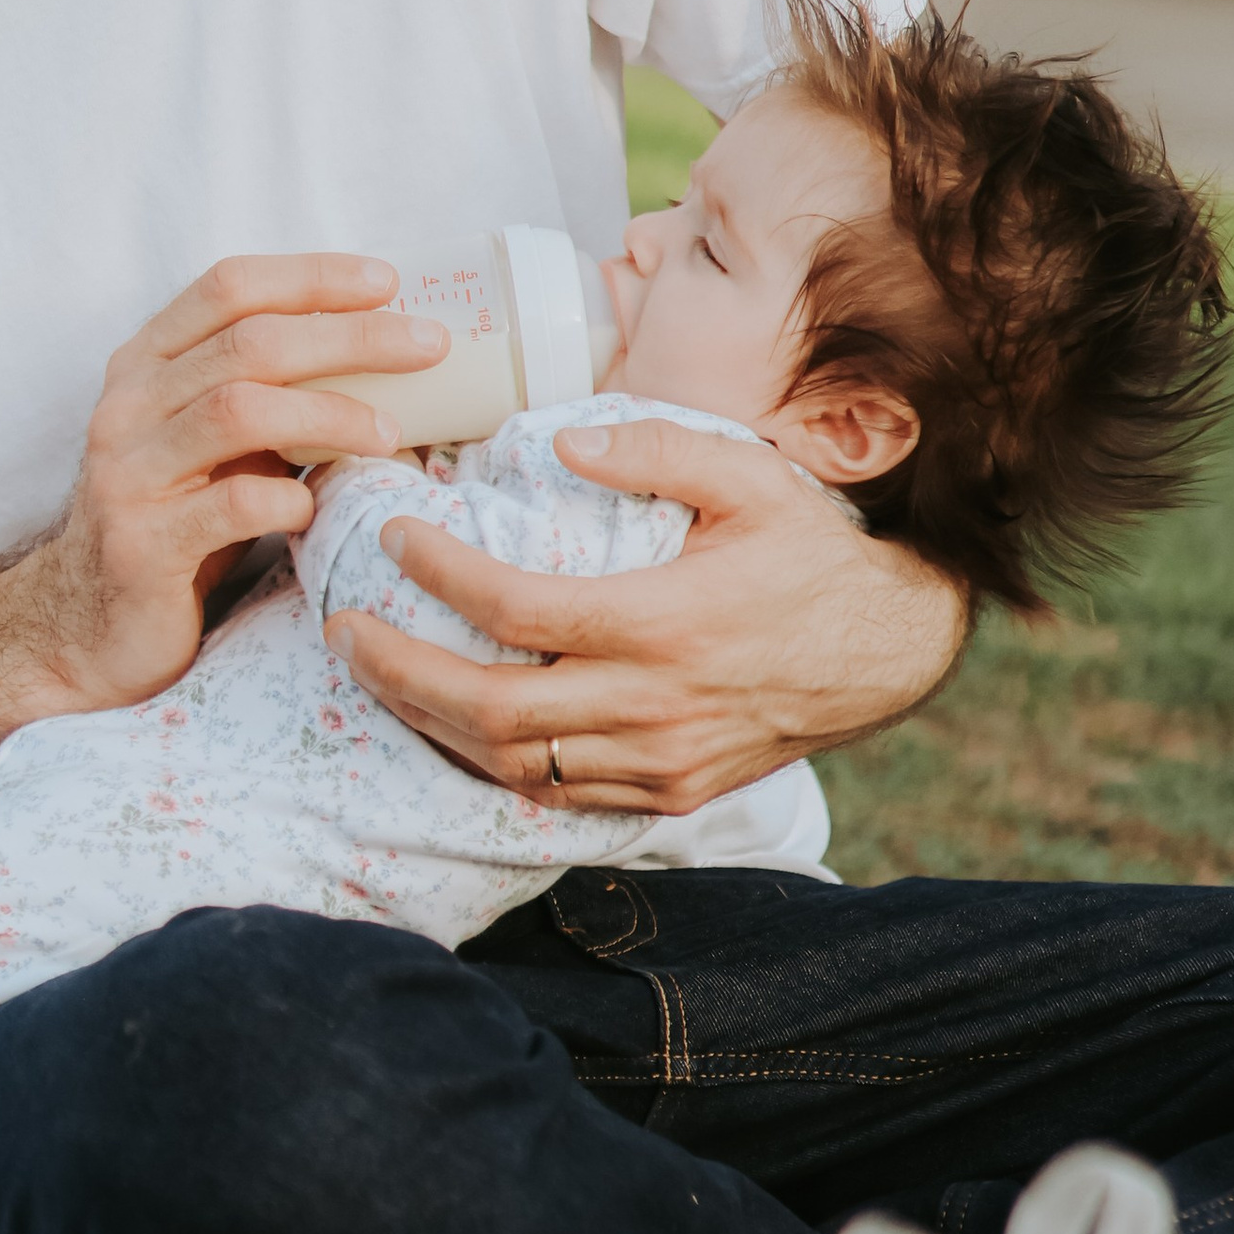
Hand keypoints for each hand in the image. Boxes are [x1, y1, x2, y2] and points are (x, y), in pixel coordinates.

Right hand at [0, 256, 448, 720]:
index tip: (387, 281)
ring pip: (238, 410)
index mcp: (144, 365)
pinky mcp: (142, 544)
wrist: (86, 626)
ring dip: (329, 413)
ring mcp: (128, 473)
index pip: (228, 287)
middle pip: (249, 342)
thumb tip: (383, 358)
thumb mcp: (213, 447)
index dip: (311, 276)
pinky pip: (231, 504)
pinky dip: (289, 498)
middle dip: (348, 335)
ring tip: (390, 432)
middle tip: (426, 345)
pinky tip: (317, 507)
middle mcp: (128, 407)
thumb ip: (266, 397)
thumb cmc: (174, 524)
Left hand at [324, 420, 966, 813]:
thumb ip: (655, 449)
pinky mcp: (669, 795)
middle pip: (489, 709)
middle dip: (400, 671)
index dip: (437, 575)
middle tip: (346, 630)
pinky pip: (556, 794)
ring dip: (431, 724)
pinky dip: (491, 763)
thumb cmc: (810, 552)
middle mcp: (653, 705)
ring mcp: (659, 762)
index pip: (514, 609)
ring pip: (512, 764)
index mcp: (664, 622)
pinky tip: (452, 723)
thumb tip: (564, 438)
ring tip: (380, 674)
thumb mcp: (748, 476)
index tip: (395, 535)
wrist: (887, 650)